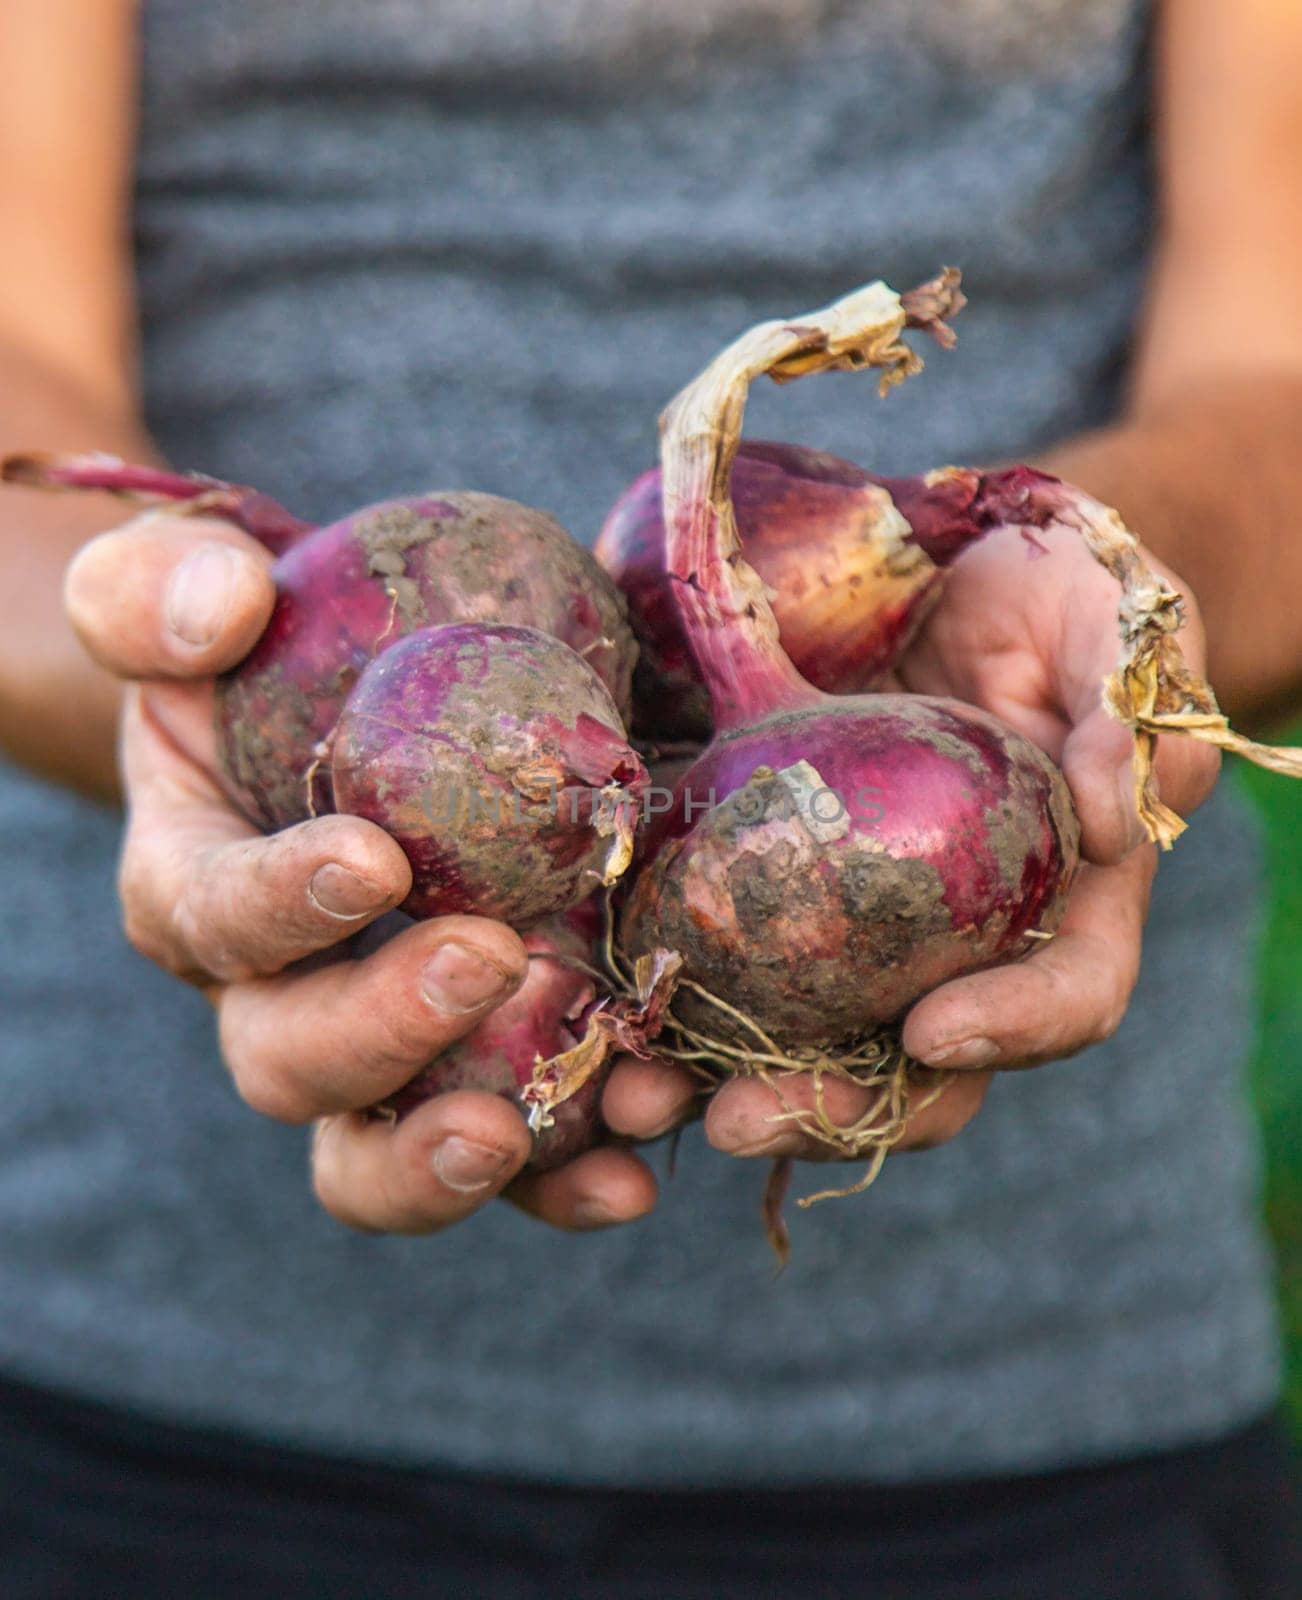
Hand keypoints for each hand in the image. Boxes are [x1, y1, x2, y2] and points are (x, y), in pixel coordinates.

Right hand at [65, 513, 658, 1231]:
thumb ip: (163, 590)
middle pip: (292, 1061)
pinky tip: (640, 1149)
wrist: (367, 706)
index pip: (210, 913)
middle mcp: (274, 993)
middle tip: (487, 960)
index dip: (278, 904)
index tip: (371, 861)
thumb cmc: (278, 645)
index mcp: (197, 882)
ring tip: (555, 1126)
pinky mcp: (477, 1073)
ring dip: (462, 1156)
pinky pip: (513, 1152)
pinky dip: (571, 1172)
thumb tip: (221, 610)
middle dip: (384, 1030)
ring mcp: (378, 1052)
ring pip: (380, 1156)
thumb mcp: (201, 587)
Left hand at [603, 519, 1218, 1160]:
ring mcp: (871, 931)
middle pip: (921, 1071)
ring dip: (725, 1086)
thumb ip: (1123, 714)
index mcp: (1069, 899)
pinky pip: (730, 963)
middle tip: (745, 1117)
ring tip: (640, 1098)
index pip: (1068, 996)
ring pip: (809, 1043)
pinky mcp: (783, 892)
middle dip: (834, 1107)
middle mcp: (968, 942)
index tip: (931, 1032)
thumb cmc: (1059, 601)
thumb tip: (1111, 821)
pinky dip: (671, 1000)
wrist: (960, 569)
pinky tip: (603, 1011)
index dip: (1014, 1030)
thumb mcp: (1112, 626)